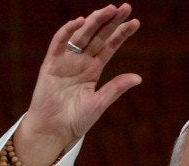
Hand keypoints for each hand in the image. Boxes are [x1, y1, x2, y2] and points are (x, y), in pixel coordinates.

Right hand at [14, 3, 140, 165]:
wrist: (53, 131)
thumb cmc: (75, 120)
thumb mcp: (99, 103)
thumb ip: (115, 88)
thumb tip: (138, 77)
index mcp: (93, 70)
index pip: (109, 46)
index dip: (121, 34)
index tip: (135, 22)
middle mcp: (80, 62)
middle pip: (98, 36)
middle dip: (111, 22)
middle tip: (125, 7)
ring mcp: (65, 61)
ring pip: (81, 36)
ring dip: (94, 22)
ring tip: (109, 10)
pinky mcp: (50, 64)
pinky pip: (58, 43)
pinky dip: (67, 31)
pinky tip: (80, 21)